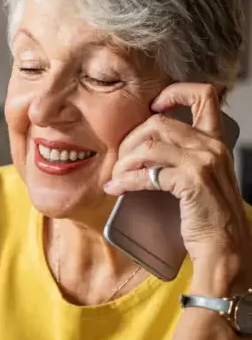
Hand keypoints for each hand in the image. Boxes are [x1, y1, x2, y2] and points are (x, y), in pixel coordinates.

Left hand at [106, 83, 251, 293]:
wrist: (223, 247)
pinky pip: (148, 173)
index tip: (151, 107)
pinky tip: (115, 189)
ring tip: (115, 177)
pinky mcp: (192, 181)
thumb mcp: (198, 179)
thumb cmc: (207, 218)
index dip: (174, 92)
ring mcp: (204, 162)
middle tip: (119, 162)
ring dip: (124, 161)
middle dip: (130, 140)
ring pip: (150, 144)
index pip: (204, 94)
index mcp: (215, 141)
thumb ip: (179, 160)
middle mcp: (212, 146)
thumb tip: (139, 154)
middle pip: (159, 122)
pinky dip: (126, 180)